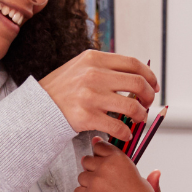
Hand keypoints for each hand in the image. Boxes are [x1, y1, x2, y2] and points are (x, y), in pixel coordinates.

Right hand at [40, 51, 157, 142]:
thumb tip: (134, 74)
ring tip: (138, 119)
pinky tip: (125, 133)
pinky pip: (118, 126)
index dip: (149, 76)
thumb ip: (105, 67)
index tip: (153, 86)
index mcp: (94, 58)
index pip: (133, 64)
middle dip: (148, 96)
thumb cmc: (62, 89)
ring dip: (141, 115)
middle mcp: (94, 74)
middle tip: (148, 104)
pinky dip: (126, 131)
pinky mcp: (87, 116)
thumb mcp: (81, 67)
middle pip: (137, 83)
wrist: (38, 107)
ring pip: (132, 106)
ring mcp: (91, 96)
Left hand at [75, 139, 159, 191]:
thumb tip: (101, 142)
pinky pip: (78, 191)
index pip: (99, 146)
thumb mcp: (134, 170)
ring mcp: (96, 181)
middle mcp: (105, 166)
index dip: (99, 154)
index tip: (100, 159)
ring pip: (82, 176)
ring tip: (101, 191)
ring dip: (88, 183)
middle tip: (102, 179)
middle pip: (87, 161)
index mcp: (117, 157)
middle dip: (93, 169)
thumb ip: (116, 156)